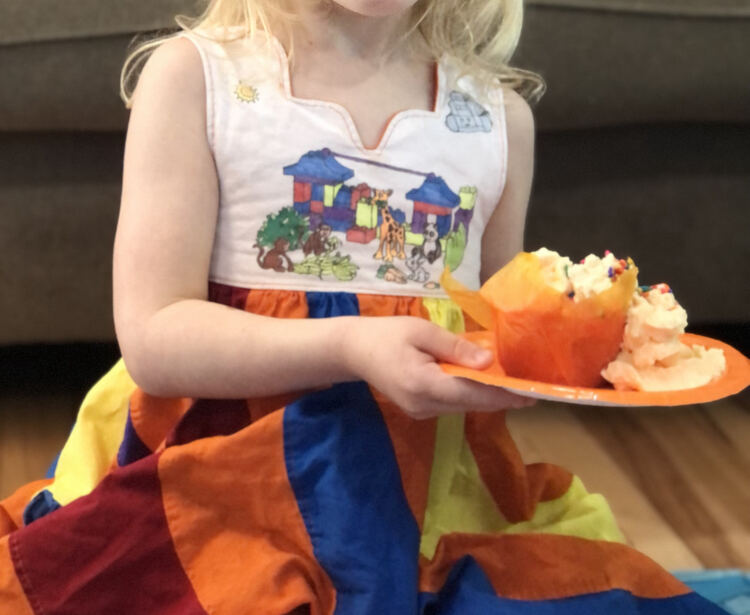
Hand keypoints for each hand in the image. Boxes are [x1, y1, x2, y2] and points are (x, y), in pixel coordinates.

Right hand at [344, 316, 534, 419]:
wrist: (353, 350)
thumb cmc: (386, 334)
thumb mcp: (421, 331)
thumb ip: (455, 348)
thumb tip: (489, 362)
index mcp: (424, 385)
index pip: (473, 394)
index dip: (504, 395)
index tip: (532, 393)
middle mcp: (424, 406)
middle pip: (472, 404)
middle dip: (501, 396)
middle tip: (531, 386)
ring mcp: (421, 411)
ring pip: (464, 406)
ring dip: (488, 396)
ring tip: (515, 383)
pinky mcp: (420, 410)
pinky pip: (453, 404)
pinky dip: (470, 394)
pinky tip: (485, 382)